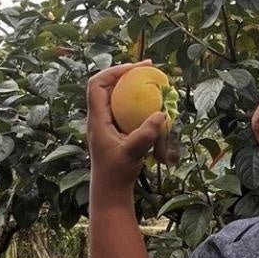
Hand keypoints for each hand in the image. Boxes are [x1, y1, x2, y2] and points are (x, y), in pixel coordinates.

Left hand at [86, 61, 168, 197]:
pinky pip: (124, 108)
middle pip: (107, 85)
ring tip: (151, 79)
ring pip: (116, 95)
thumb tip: (162, 114)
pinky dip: (136, 101)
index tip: (135, 68)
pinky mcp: (115, 130)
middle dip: (126, 73)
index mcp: (96, 119)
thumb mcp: (133, 152)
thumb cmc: (117, 173)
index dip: (113, 71)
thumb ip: (146, 134)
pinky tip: (153, 104)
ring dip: (131, 85)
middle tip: (148, 67)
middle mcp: (98, 117)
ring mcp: (106, 123)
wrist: (110, 190)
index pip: (96, 84)